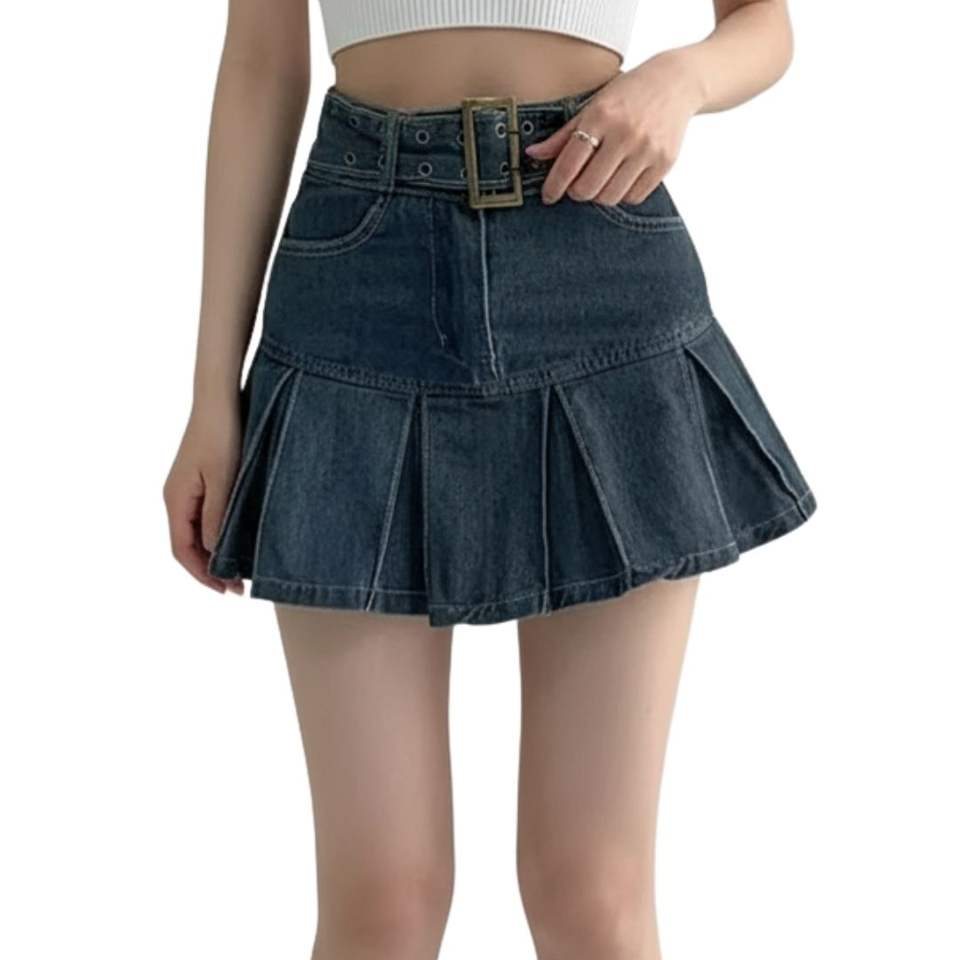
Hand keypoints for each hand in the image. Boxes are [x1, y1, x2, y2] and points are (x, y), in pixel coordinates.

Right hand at [163, 401, 243, 594]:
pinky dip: (217, 536)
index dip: (202, 574)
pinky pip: (203, 517)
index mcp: (176, 500)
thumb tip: (216, 554)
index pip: (182, 550)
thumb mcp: (223, 479)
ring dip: (214, 554)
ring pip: (196, 533)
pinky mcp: (199, 480)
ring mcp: (186, 489)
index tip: (226, 590)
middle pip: (187, 545)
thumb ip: (217, 517)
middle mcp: (176, 498)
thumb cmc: (221, 435)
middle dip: (209, 570)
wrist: (219, 399)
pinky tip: (237, 541)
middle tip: (238, 589)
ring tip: (240, 571)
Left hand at [526, 52, 705, 205]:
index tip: (548, 195)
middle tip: (577, 185)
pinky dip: (623, 194)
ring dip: (599, 195)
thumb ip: (563, 135)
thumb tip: (533, 154)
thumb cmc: (628, 94)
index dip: (554, 186)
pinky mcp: (664, 162)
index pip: (569, 163)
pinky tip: (621, 179)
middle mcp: (625, 134)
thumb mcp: (592, 106)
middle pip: (588, 187)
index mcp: (601, 116)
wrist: (676, 83)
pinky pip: (634, 197)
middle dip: (577, 192)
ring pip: (610, 196)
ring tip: (600, 180)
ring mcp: (647, 150)